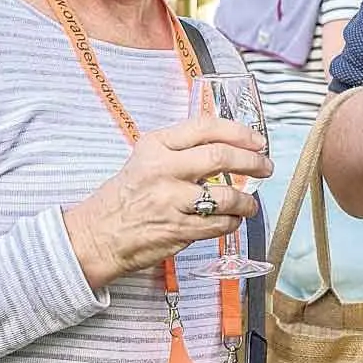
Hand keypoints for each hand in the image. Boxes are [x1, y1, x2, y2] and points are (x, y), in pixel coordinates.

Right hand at [64, 116, 272, 289]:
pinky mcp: (177, 229)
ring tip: (250, 203)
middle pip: (221, 156)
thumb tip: (229, 143)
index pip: (206, 127)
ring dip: (247, 200)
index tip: (257, 140)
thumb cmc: (126, 196)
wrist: (97, 235)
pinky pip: (220, 224)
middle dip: (253, 161)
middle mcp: (163, 169)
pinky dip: (233, 222)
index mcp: (156, 146)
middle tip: (265, 167)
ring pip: (226, 195)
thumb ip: (182, 148)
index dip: (239, 132)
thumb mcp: (146, 158)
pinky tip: (231, 219)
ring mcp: (170, 201)